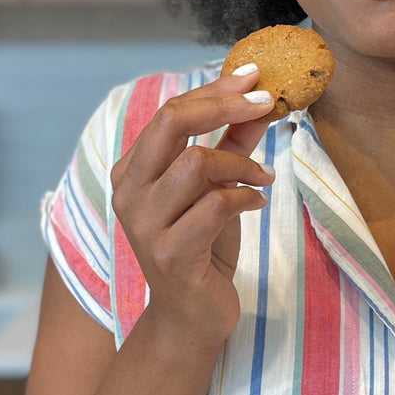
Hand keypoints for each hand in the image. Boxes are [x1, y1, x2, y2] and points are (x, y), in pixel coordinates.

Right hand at [109, 63, 276, 350]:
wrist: (192, 316)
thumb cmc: (202, 248)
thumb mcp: (217, 188)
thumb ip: (232, 145)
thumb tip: (258, 101)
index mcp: (133, 171)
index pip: (171, 112)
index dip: (215, 90)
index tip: (255, 78)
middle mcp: (129, 192)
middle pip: (171, 123)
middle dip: (223, 106)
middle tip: (265, 104)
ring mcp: (144, 223)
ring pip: (195, 162)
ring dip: (241, 164)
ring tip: (262, 178)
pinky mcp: (170, 252)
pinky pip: (214, 205)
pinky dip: (244, 198)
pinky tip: (255, 204)